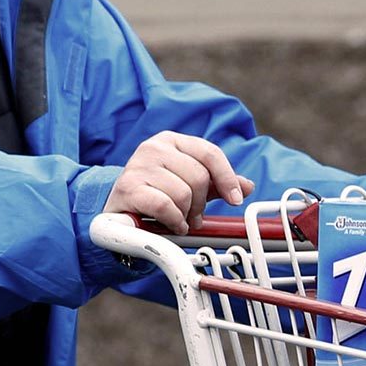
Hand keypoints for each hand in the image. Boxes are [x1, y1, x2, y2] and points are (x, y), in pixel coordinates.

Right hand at [105, 132, 253, 232]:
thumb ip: (217, 183)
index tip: (236, 200)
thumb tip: (248, 186)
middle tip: (195, 216)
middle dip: (201, 203)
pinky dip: (174, 221)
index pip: (210, 153)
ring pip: (183, 193)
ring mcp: (139, 165)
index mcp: (172, 141)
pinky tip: (172, 225)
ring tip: (179, 220)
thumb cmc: (156, 194)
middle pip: (199, 176)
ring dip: (186, 215)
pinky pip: (166, 206)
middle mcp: (154, 147)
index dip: (227, 178)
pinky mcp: (128, 187)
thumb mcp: (188, 185)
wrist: (118, 208)